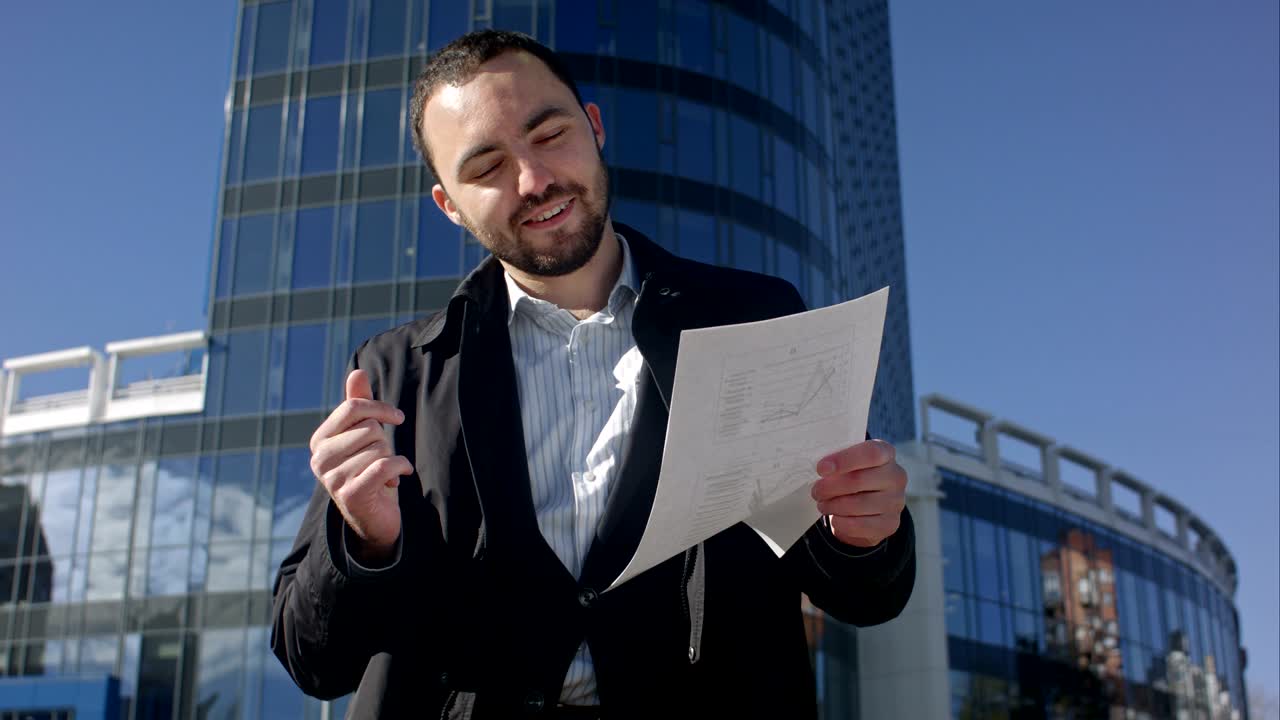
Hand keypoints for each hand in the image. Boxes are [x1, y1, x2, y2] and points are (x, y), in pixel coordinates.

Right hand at [309, 369, 412, 561]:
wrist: (373, 517)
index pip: (352, 407)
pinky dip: (400, 468)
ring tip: (383, 473)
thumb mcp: (364, 435)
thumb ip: (359, 405)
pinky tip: (397, 478)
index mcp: (319, 440)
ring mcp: (332, 478)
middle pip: (369, 428)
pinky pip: (385, 465)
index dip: (380, 408)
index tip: (396, 417)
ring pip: (379, 448)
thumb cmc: (368, 470)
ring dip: (391, 459)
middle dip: (385, 441)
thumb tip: (358, 370)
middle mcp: (319, 458)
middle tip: (381, 458)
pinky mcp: (350, 494)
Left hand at [811, 439, 906, 547]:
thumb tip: (821, 469)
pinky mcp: (890, 523)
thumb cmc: (851, 475)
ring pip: (858, 504)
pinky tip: (835, 519)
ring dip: (833, 505)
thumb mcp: (846, 462)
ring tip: (823, 504)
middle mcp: (896, 476)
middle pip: (858, 480)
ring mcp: (896, 501)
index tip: (821, 469)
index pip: (870, 453)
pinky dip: (842, 523)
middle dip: (830, 487)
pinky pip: (861, 525)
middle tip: (816, 491)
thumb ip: (836, 461)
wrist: (866, 505)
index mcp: (886, 453)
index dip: (844, 460)